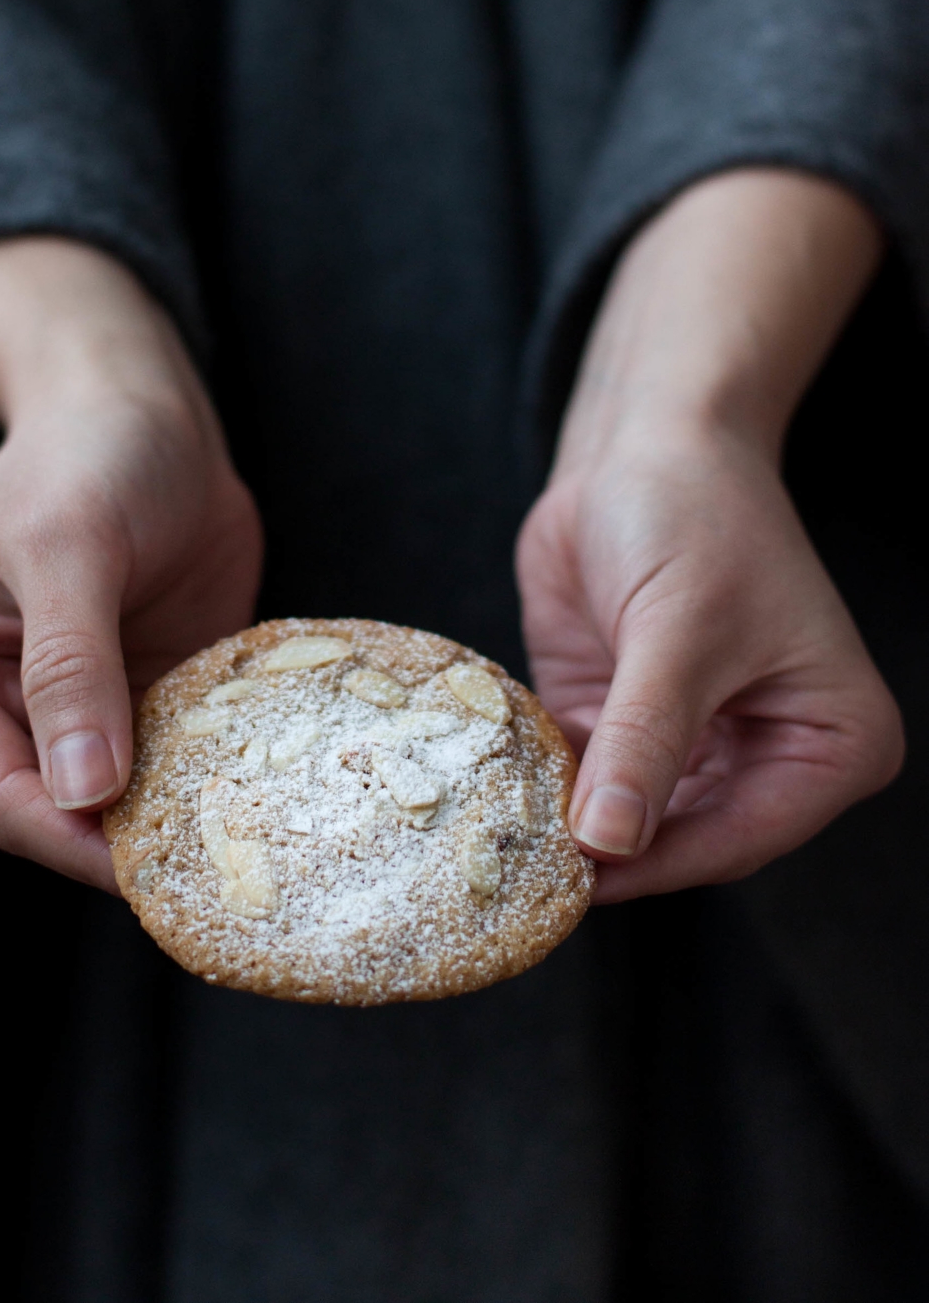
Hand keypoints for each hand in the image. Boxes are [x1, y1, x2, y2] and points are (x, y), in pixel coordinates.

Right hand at [0, 239, 261, 889]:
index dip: (59, 832)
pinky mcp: (156, 691)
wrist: (152, 412)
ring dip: (177, 815)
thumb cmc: (86, 458)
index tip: (132, 866)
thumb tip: (82, 788)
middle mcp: (10, 701)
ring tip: (245, 848)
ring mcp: (91, 701)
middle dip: (122, 839)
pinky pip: (182, 752)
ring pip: (126, 792)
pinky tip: (265, 790)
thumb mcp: (66, 547)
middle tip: (203, 871)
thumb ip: (68, 665)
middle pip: (59, 806)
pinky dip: (215, 773)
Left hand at [516, 168, 901, 901]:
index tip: (577, 884)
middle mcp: (772, 758)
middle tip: (523, 876)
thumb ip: (646, 739)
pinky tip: (496, 798)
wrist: (642, 444)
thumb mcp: (677, 631)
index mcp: (833, 743)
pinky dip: (547, 790)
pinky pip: (588, 782)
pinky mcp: (629, 727)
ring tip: (500, 845)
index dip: (659, 864)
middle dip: (610, 855)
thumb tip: (609, 843)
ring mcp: (696, 746)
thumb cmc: (694, 515)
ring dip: (569, 829)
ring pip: (632, 823)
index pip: (743, 837)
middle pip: (687, 843)